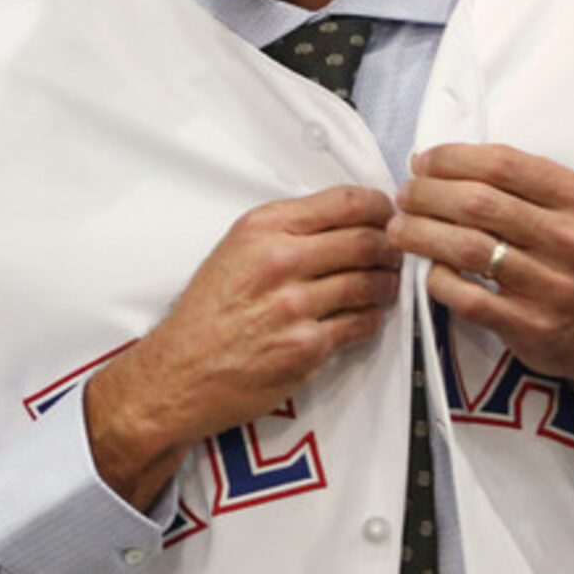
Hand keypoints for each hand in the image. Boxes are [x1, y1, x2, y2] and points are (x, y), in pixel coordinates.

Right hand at [85, 185, 400, 507]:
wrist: (178, 372)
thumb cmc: (206, 314)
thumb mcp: (234, 250)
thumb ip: (286, 231)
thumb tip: (343, 221)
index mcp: (263, 228)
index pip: (347, 201)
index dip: (381, 207)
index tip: (389, 216)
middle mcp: (279, 260)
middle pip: (368, 241)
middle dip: (392, 248)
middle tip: (394, 255)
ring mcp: (294, 305)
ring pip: (372, 283)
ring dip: (387, 285)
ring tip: (383, 287)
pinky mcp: (306, 346)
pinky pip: (362, 324)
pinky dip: (372, 319)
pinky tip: (364, 316)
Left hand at [388, 143, 573, 450]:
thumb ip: (522, 185)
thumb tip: (442, 164)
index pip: (502, 164)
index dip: (450, 158)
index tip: (423, 162)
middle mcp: (568, 238)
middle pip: (476, 202)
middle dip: (426, 194)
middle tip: (404, 197)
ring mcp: (551, 284)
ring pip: (467, 248)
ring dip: (420, 234)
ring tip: (399, 229)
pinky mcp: (531, 324)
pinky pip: (467, 297)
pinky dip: (437, 280)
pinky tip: (428, 270)